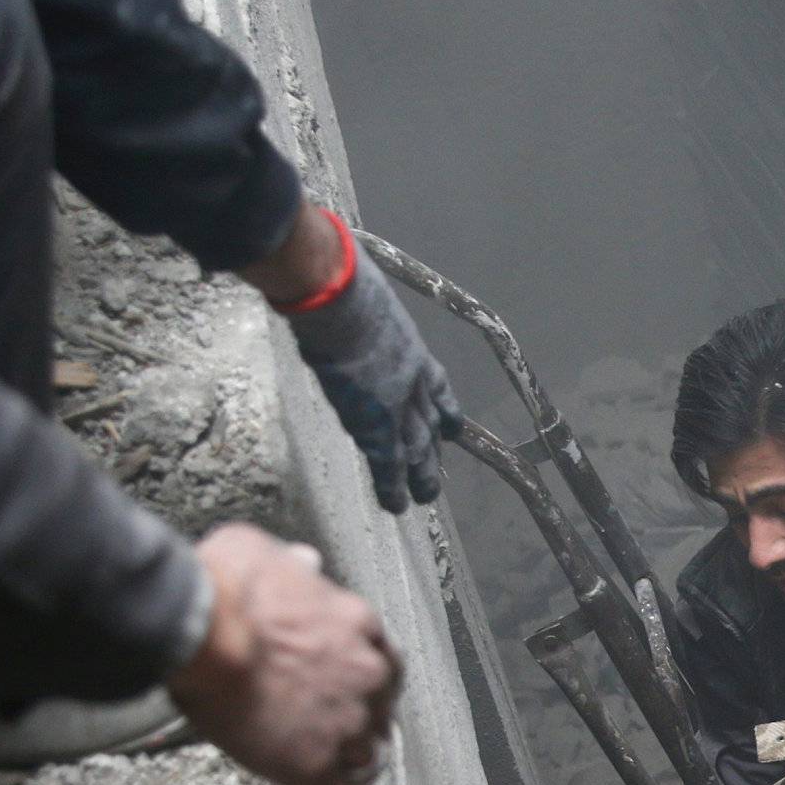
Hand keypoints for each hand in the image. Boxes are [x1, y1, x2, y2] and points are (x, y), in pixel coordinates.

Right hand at [168, 524, 399, 784]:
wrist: (206, 635)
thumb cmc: (227, 590)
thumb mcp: (261, 552)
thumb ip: (291, 564)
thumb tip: (303, 562)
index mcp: (358, 626)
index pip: (383, 660)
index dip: (370, 680)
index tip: (359, 688)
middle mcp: (365, 677)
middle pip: (381, 712)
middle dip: (366, 725)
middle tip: (346, 736)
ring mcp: (346, 724)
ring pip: (365, 759)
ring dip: (352, 770)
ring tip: (338, 784)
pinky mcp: (316, 765)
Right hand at [259, 215, 463, 514]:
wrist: (333, 292)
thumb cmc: (338, 279)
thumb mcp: (361, 290)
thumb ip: (357, 304)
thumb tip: (331, 289)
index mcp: (410, 346)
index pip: (434, 386)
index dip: (443, 407)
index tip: (453, 425)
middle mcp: (411, 378)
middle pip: (428, 423)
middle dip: (432, 450)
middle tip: (436, 474)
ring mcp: (396, 402)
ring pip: (414, 448)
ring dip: (418, 475)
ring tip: (422, 497)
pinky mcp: (376, 421)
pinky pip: (387, 463)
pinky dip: (391, 485)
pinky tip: (394, 505)